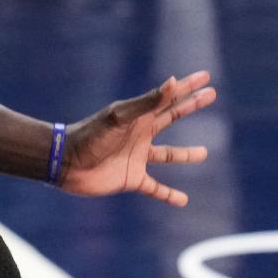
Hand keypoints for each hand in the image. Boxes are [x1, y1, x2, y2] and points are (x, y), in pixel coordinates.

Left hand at [59, 72, 213, 205]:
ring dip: (186, 154)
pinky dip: (169, 194)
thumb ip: (146, 102)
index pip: (168, 97)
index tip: (207, 77)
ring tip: (204, 152)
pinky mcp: (132, 178)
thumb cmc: (89, 135)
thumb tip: (173, 82)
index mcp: (138, 116)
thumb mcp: (119, 117)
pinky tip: (183, 200)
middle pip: (171, 117)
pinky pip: (156, 188)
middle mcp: (141, 134)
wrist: (65, 162)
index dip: (188, 87)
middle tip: (212, 95)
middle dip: (191, 106)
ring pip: (168, 155)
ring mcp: (137, 157)